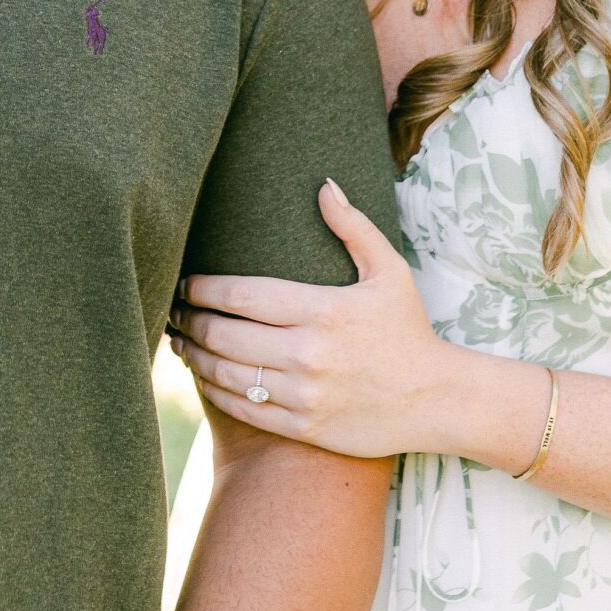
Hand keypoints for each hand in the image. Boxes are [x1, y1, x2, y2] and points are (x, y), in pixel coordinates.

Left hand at [171, 178, 457, 456]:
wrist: (437, 399)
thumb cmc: (407, 329)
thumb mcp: (389, 271)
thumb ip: (353, 227)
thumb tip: (324, 184)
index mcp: (324, 309)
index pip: (242, 295)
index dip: (203, 289)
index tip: (185, 284)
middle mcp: (310, 354)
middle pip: (225, 335)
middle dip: (189, 321)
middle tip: (172, 312)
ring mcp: (305, 395)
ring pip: (227, 374)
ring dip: (194, 357)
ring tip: (180, 342)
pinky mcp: (305, 427)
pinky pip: (244, 409)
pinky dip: (214, 391)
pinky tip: (204, 376)